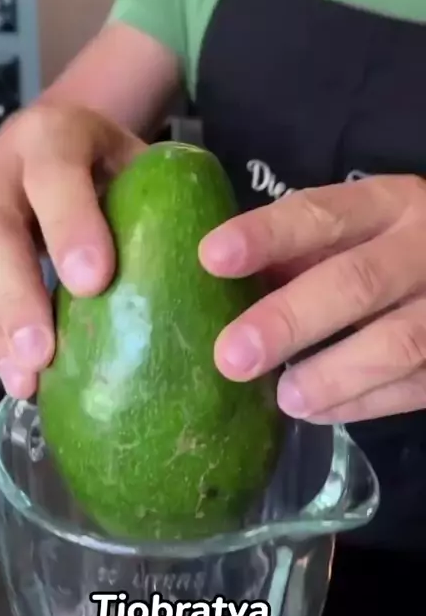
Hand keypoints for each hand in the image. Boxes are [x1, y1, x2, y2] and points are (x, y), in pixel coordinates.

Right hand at [0, 103, 143, 398]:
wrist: (53, 144)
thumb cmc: (108, 163)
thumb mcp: (136, 162)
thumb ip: (160, 200)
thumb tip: (220, 270)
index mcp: (54, 134)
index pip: (55, 173)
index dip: (70, 225)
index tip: (93, 281)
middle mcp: (0, 163)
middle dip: (18, 291)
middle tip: (44, 350)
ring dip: (0, 327)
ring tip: (28, 378)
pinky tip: (20, 378)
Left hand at [199, 175, 425, 423]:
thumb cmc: (396, 245)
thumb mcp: (359, 228)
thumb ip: (302, 251)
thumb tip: (225, 285)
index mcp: (387, 203)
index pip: (322, 214)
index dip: (267, 236)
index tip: (212, 258)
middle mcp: (422, 248)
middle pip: (356, 282)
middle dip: (289, 320)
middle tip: (233, 356)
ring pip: (397, 342)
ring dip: (332, 374)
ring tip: (285, 398)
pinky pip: (414, 385)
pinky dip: (363, 402)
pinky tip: (318, 411)